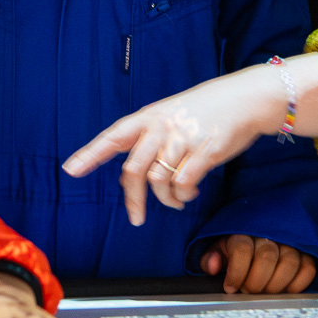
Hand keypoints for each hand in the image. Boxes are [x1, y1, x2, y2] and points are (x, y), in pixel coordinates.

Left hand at [65, 60, 309, 225]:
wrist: (246, 99)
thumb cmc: (208, 110)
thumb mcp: (173, 113)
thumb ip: (151, 137)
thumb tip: (134, 173)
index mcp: (150, 116)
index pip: (113, 136)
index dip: (91, 154)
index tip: (71, 170)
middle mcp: (162, 126)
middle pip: (133, 170)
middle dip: (133, 200)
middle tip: (136, 218)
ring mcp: (182, 138)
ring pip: (158, 181)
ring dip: (166, 199)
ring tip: (177, 198)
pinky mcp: (204, 151)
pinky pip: (182, 184)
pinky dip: (183, 195)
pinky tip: (190, 192)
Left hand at [202, 235, 317, 293]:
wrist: (259, 234)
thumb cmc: (237, 248)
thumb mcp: (219, 250)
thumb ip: (211, 259)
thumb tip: (213, 266)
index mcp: (244, 231)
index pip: (243, 249)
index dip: (236, 273)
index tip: (230, 288)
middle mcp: (269, 234)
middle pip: (267, 258)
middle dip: (255, 282)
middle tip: (248, 291)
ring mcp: (290, 242)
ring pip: (289, 263)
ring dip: (275, 285)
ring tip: (264, 292)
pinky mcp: (306, 253)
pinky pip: (308, 269)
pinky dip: (296, 285)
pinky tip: (283, 291)